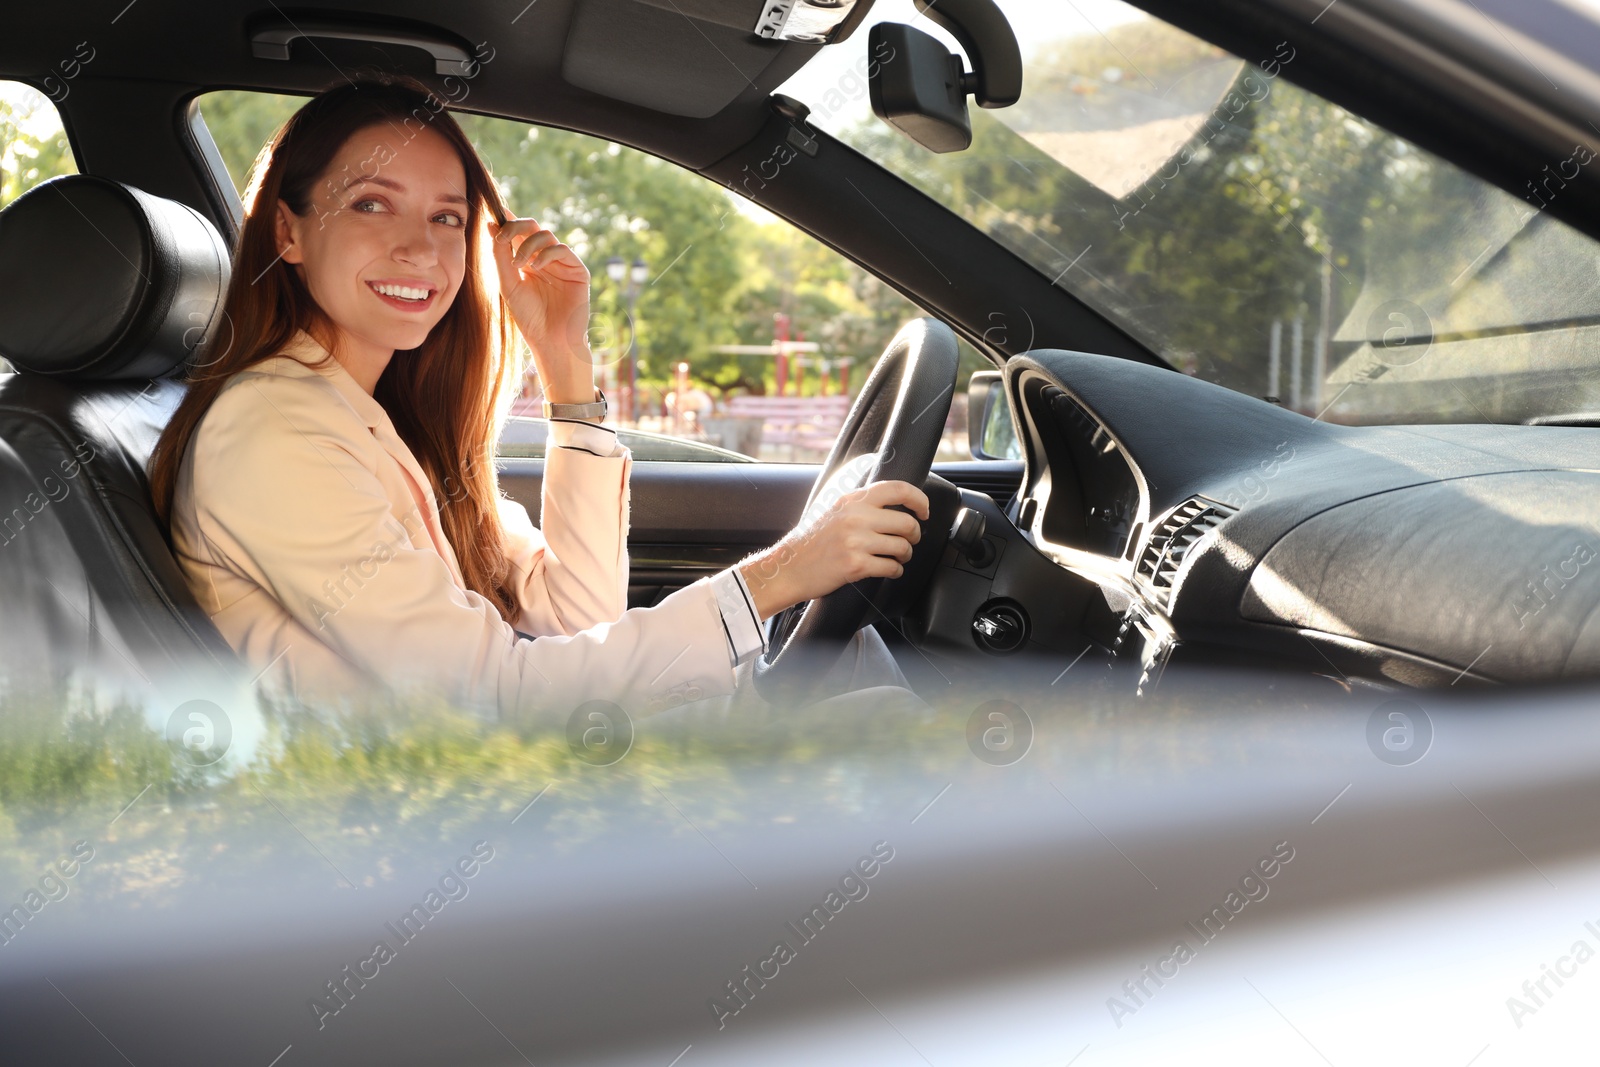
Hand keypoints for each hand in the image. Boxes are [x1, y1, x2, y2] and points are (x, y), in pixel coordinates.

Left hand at [489, 217, 594, 405]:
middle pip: (531, 226)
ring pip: (545, 235)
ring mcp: (561, 263)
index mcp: (526, 260)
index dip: (506, 220)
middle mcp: (543, 258)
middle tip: (502, 238)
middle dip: (515, 227)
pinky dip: (546, 254)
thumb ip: (500, 255)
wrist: (550, 340)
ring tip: (518, 265)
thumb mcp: (508, 283)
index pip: (517, 232)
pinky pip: (562, 250)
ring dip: (528, 245)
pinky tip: (535, 267)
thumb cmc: (529, 317)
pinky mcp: (577, 270)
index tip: (492, 217)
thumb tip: (491, 224)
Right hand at [738, 480, 930, 620]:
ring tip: (897, 557)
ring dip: (905, 555)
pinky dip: (895, 571)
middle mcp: (855, 517)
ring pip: (902, 547)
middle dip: (914, 535)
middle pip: (907, 523)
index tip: (924, 510)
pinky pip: (891, 567)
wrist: (790, 567)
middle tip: (910, 541)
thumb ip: (861, 503)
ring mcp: (856, 541)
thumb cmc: (812, 541)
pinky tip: (888, 570)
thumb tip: (894, 501)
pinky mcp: (856, 565)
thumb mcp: (834, 509)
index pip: (897, 489)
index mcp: (852, 500)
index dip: (919, 499)